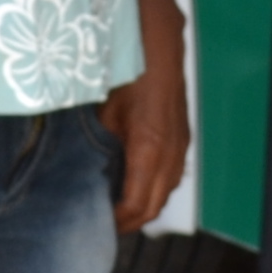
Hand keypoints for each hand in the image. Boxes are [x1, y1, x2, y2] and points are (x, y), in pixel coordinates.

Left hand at [104, 43, 190, 233]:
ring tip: (120, 209)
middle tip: (108, 224)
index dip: (119, 220)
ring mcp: (180, 146)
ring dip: (146, 205)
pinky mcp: (183, 139)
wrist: (157, 47)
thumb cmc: (129, 75)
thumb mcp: (104, 114)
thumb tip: (88, 171)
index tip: (101, 223)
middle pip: (155, 205)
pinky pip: (172, 175)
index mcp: (148, 149)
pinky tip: (138, 184)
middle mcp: (170, 153)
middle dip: (132, 221)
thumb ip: (100, 146)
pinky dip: (156, 188)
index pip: (137, 203)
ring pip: (166, 192)